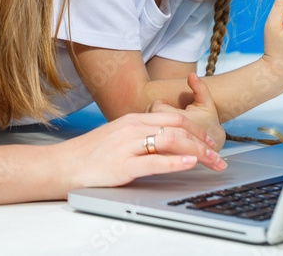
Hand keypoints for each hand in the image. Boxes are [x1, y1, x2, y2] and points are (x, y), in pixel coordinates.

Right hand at [59, 111, 226, 191]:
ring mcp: (128, 145)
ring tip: (212, 161)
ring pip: (172, 141)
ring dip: (198, 152)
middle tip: (219, 155)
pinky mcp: (123, 164)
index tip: (209, 141)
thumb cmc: (89, 154)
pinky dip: (177, 162)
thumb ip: (138, 135)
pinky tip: (190, 164)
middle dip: (203, 141)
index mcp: (134, 119)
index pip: (174, 118)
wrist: (63, 164)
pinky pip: (155, 161)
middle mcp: (133, 127)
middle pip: (178, 128)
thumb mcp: (117, 136)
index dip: (196, 129)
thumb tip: (162, 141)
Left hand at [147, 73, 226, 150]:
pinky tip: (158, 138)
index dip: (158, 104)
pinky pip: (151, 148)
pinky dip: (152, 142)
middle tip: (160, 115)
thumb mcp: (207, 103)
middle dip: (152, 117)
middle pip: (149, 121)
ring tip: (159, 125)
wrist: (214, 148)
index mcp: (183, 120)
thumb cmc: (208, 122)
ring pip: (148, 135)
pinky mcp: (166, 156)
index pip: (156, 108)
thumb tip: (192, 74)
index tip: (164, 104)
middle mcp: (175, 134)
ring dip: (150, 129)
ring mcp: (170, 147)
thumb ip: (200, 88)